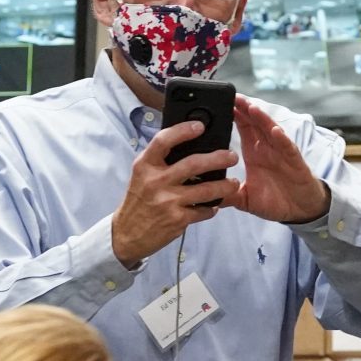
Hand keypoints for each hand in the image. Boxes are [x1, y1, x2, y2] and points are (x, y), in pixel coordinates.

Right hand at [111, 121, 242, 266]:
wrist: (127, 234)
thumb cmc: (138, 201)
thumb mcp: (141, 176)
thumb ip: (160, 161)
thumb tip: (188, 145)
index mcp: (145, 165)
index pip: (164, 141)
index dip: (183, 130)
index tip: (200, 126)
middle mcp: (156, 181)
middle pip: (193, 164)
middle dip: (218, 159)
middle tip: (232, 157)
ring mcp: (168, 201)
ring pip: (206, 190)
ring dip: (224, 186)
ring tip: (233, 183)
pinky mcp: (177, 219)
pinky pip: (203, 211)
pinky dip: (212, 208)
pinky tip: (214, 205)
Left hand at [223, 96, 329, 223]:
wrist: (299, 210)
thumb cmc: (275, 201)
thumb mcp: (245, 199)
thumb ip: (227, 196)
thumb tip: (205, 198)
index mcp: (254, 154)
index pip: (243, 128)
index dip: (234, 115)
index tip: (221, 103)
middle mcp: (267, 149)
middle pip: (255, 123)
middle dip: (245, 110)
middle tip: (233, 97)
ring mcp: (281, 153)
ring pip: (270, 131)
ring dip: (262, 119)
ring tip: (251, 108)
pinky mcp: (294, 162)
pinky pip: (287, 148)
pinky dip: (282, 139)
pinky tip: (275, 131)